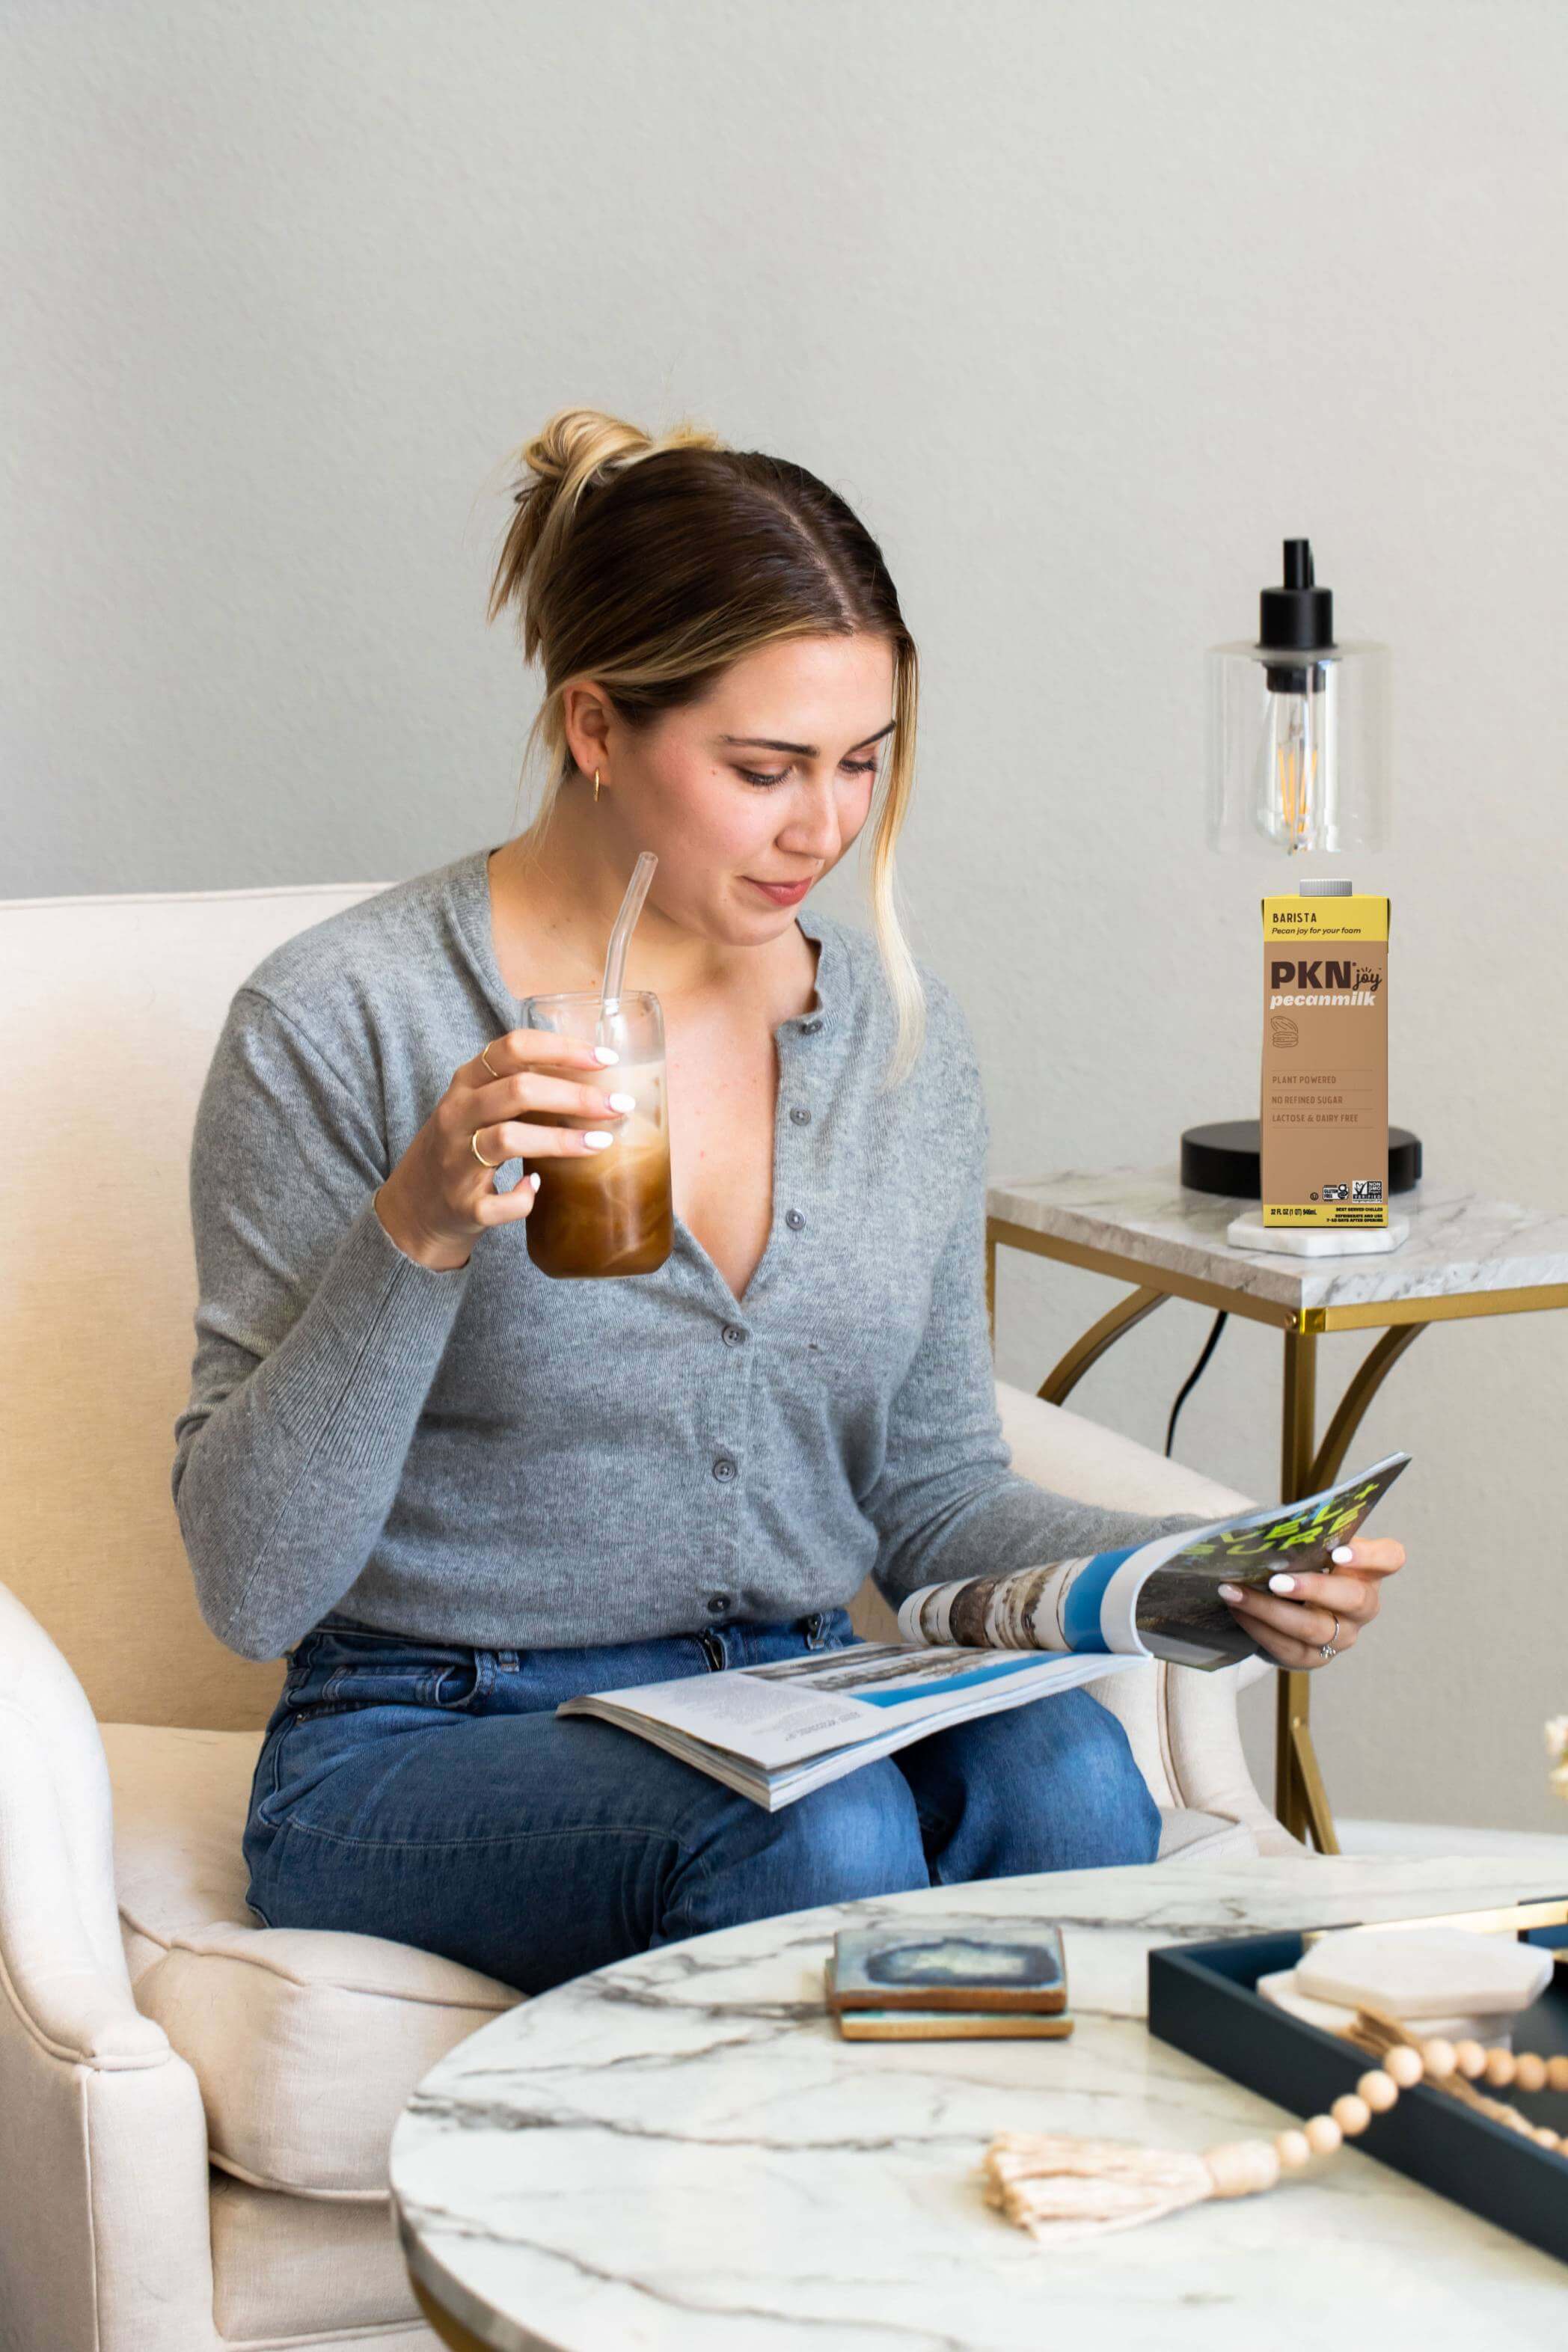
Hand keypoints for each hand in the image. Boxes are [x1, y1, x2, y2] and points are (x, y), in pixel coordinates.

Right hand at [374, 1028, 632, 1270]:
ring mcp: (456, 1160)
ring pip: (508, 1139)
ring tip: (601, 1143)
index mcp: (466, 1083)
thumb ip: (520, 1086)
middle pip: (518, 1090)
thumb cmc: (462, 1146)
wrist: (414, 1206)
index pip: (513, 1047)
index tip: (606, 1059)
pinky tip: (538, 1188)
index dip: (562, 1049)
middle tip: (619, 1105)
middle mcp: (457, 1114)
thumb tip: (592, 1077)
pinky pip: (498, 1203)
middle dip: (575, 1095)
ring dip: (561, 1140)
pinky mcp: (461, 1204)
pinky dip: (523, 1199)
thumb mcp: (480, 1105)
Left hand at [1218, 1535, 1405, 1669]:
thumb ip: (1301, 1537)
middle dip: (1313, 1589)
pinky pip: (1288, 1647)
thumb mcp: (1307, 1546)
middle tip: (1275, 1581)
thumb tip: (1270, 1529)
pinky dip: (1258, 1626)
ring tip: (1235, 1592)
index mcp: (1367, 1569)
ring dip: (1269, 1610)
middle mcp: (1363, 1605)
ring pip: (1314, 1628)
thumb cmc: (1300, 1562)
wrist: (1287, 1602)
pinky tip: (1238, 1609)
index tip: (1338, 1551)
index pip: (1390, 1558)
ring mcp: (1343, 1635)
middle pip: (1353, 1599)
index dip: (1370, 1556)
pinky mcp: (1316, 1657)